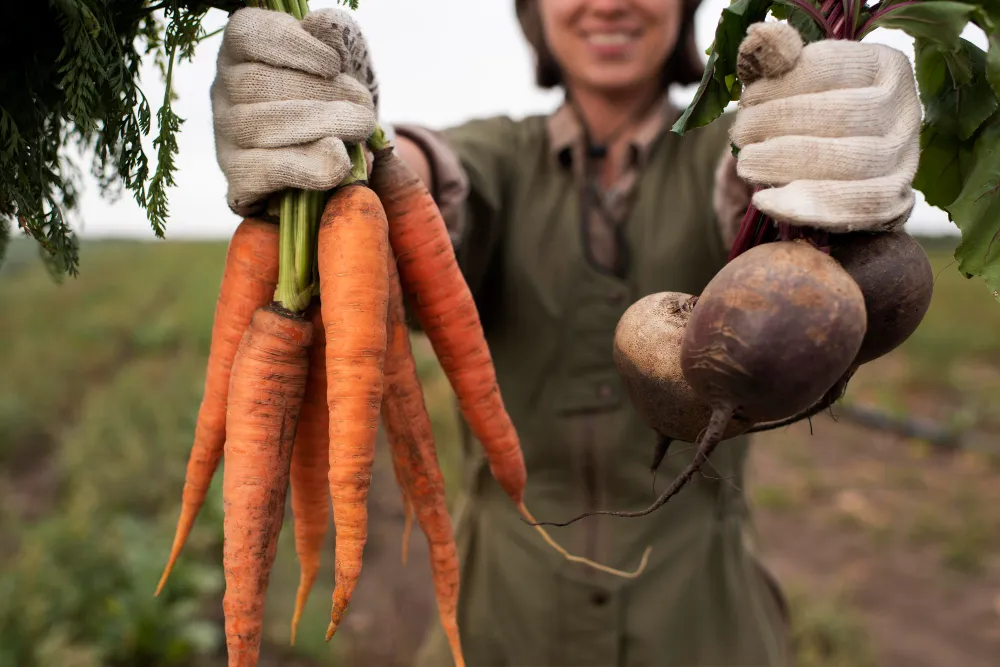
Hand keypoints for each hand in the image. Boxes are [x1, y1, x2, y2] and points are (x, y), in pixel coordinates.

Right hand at [211, 7, 378, 216]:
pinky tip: (339, 161)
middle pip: (258, 84)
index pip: (248, 35)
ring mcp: (226, 136)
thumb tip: (321, 24)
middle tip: (363, 107)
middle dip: (321, 94)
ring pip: (260, 126)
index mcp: (241, 50)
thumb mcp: (344, 60)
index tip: (334, 65)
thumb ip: (336, 36)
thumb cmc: (336, 96)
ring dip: (321, 125)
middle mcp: (223, 90)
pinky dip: (307, 166)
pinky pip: (265, 171)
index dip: (293, 47)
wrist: (342, 155)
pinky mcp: (238, 177)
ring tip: (361, 127)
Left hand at [730, 22, 921, 232]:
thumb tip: (760, 37)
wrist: (822, 176)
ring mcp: (905, 159)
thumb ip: (774, 60)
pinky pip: (854, 208)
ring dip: (786, 163)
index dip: (782, 84)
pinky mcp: (893, 201)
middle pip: (841, 114)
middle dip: (779, 123)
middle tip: (740, 133)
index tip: (748, 99)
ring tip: (747, 163)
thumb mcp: (785, 85)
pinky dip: (804, 205)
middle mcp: (905, 110)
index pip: (831, 67)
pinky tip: (764, 200)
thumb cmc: (801, 119)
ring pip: (850, 161)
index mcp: (884, 66)